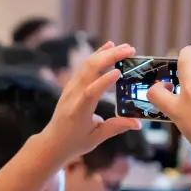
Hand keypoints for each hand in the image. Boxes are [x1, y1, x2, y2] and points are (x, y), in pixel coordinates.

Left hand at [41, 41, 141, 160]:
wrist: (52, 141)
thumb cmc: (74, 142)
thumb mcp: (96, 138)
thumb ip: (116, 127)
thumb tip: (138, 123)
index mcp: (79, 112)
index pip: (90, 93)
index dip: (104, 82)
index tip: (118, 72)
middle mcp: (72, 96)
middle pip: (90, 70)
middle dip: (110, 57)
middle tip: (131, 51)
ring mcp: (70, 88)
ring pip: (87, 64)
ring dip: (106, 53)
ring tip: (125, 47)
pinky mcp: (71, 84)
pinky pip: (84, 66)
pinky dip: (97, 55)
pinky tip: (108, 48)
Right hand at [147, 33, 190, 153]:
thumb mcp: (188, 131)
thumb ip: (185, 115)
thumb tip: (190, 106)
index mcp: (176, 109)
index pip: (155, 92)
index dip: (157, 88)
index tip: (165, 88)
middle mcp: (189, 92)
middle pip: (182, 64)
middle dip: (184, 57)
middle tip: (187, 55)